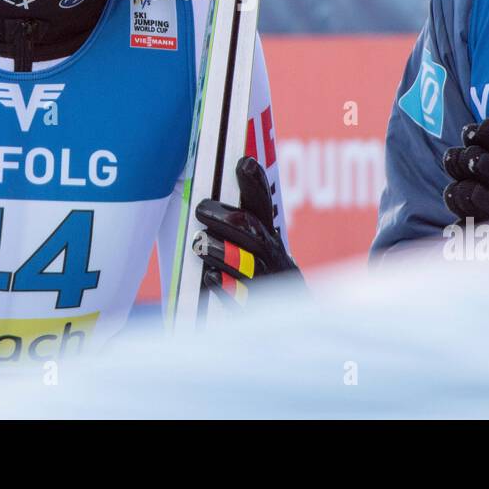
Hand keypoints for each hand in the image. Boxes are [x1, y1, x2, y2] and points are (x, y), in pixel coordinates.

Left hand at [193, 156, 301, 305]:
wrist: (288, 327)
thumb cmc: (259, 277)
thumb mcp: (254, 248)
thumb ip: (237, 224)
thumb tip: (211, 188)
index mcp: (269, 237)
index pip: (263, 205)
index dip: (256, 184)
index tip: (244, 162)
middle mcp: (272, 257)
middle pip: (254, 232)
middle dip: (228, 218)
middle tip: (202, 208)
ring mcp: (267, 284)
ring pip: (248, 264)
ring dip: (223, 250)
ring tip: (200, 242)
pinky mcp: (256, 310)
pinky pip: (241, 299)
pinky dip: (225, 287)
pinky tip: (208, 276)